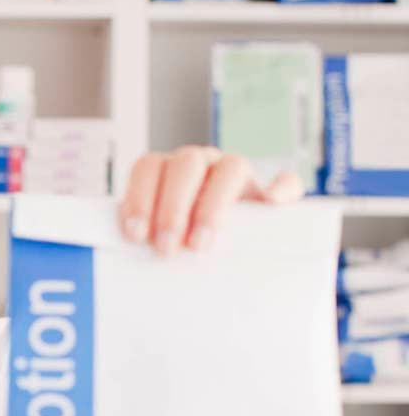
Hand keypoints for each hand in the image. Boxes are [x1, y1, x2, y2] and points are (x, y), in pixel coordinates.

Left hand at [118, 146, 304, 254]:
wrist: (226, 250)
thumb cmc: (180, 241)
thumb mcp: (158, 236)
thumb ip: (146, 235)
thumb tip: (129, 246)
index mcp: (168, 170)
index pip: (149, 166)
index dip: (139, 197)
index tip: (136, 234)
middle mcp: (202, 164)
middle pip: (187, 165)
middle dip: (172, 207)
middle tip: (167, 247)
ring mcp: (237, 174)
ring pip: (232, 166)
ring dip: (214, 205)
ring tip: (200, 243)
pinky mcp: (271, 191)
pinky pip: (285, 182)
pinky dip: (281, 191)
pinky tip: (271, 206)